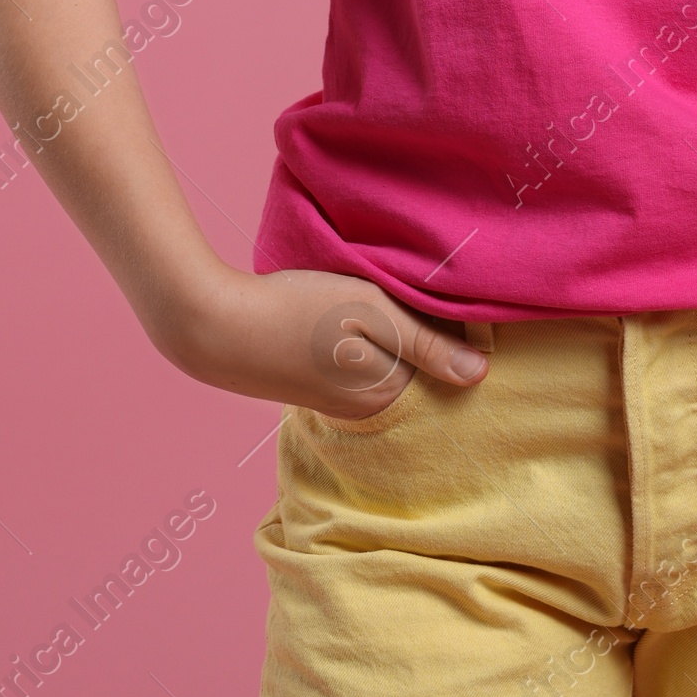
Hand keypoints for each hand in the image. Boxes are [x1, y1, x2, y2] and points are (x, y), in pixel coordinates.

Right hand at [156, 265, 489, 418]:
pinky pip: (358, 362)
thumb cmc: (298, 312)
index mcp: (388, 397)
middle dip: (420, 332)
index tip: (439, 289)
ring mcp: (338, 400)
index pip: (443, 361)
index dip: (448, 323)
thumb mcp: (371, 314)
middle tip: (405, 286)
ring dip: (390, 333)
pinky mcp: (316, 385)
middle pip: (415, 364)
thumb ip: (427, 344)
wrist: (215, 325)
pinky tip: (349, 314)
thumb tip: (481, 376)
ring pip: (387, 361)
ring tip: (377, 296)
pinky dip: (363, 340)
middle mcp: (368, 410)